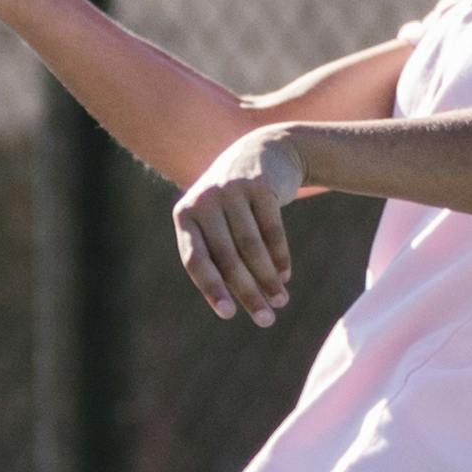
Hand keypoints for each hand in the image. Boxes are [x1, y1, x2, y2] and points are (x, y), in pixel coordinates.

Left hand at [172, 128, 306, 324]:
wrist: (264, 151)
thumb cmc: (234, 202)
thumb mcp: (217, 222)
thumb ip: (216, 256)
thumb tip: (230, 305)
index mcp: (185, 214)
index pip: (195, 259)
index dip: (211, 288)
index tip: (229, 315)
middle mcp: (205, 200)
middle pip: (227, 258)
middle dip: (248, 292)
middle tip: (266, 320)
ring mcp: (232, 190)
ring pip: (252, 246)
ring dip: (269, 279)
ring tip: (280, 301)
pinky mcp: (260, 185)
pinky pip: (272, 230)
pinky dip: (281, 256)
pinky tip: (286, 276)